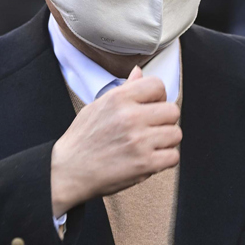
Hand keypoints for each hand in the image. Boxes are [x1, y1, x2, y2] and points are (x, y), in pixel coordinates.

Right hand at [51, 66, 181, 216]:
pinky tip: (149, 159)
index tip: (151, 107)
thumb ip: (123, 90)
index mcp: (118, 99)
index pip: (158, 85)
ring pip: (176, 134)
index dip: (158, 97)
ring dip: (166, 141)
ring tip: (149, 145)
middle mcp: (130, 117)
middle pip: (172, 111)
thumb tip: (139, 72)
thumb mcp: (97, 106)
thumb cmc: (82, 140)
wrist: (68, 171)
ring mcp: (139, 141)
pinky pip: (173, 157)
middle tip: (150, 129)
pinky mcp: (145, 164)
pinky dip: (165, 160)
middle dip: (164, 120)